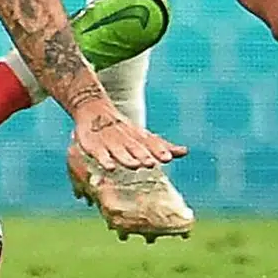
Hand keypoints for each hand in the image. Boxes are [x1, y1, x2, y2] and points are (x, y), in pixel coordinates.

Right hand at [72, 104, 186, 171]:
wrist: (92, 108)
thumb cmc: (122, 129)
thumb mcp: (142, 136)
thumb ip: (162, 145)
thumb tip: (185, 151)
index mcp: (137, 136)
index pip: (150, 142)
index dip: (158, 150)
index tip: (168, 158)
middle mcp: (125, 138)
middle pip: (135, 146)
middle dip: (144, 154)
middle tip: (152, 163)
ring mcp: (108, 141)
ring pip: (119, 150)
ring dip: (127, 158)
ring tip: (135, 165)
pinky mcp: (93, 145)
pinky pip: (99, 153)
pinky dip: (104, 160)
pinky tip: (110, 168)